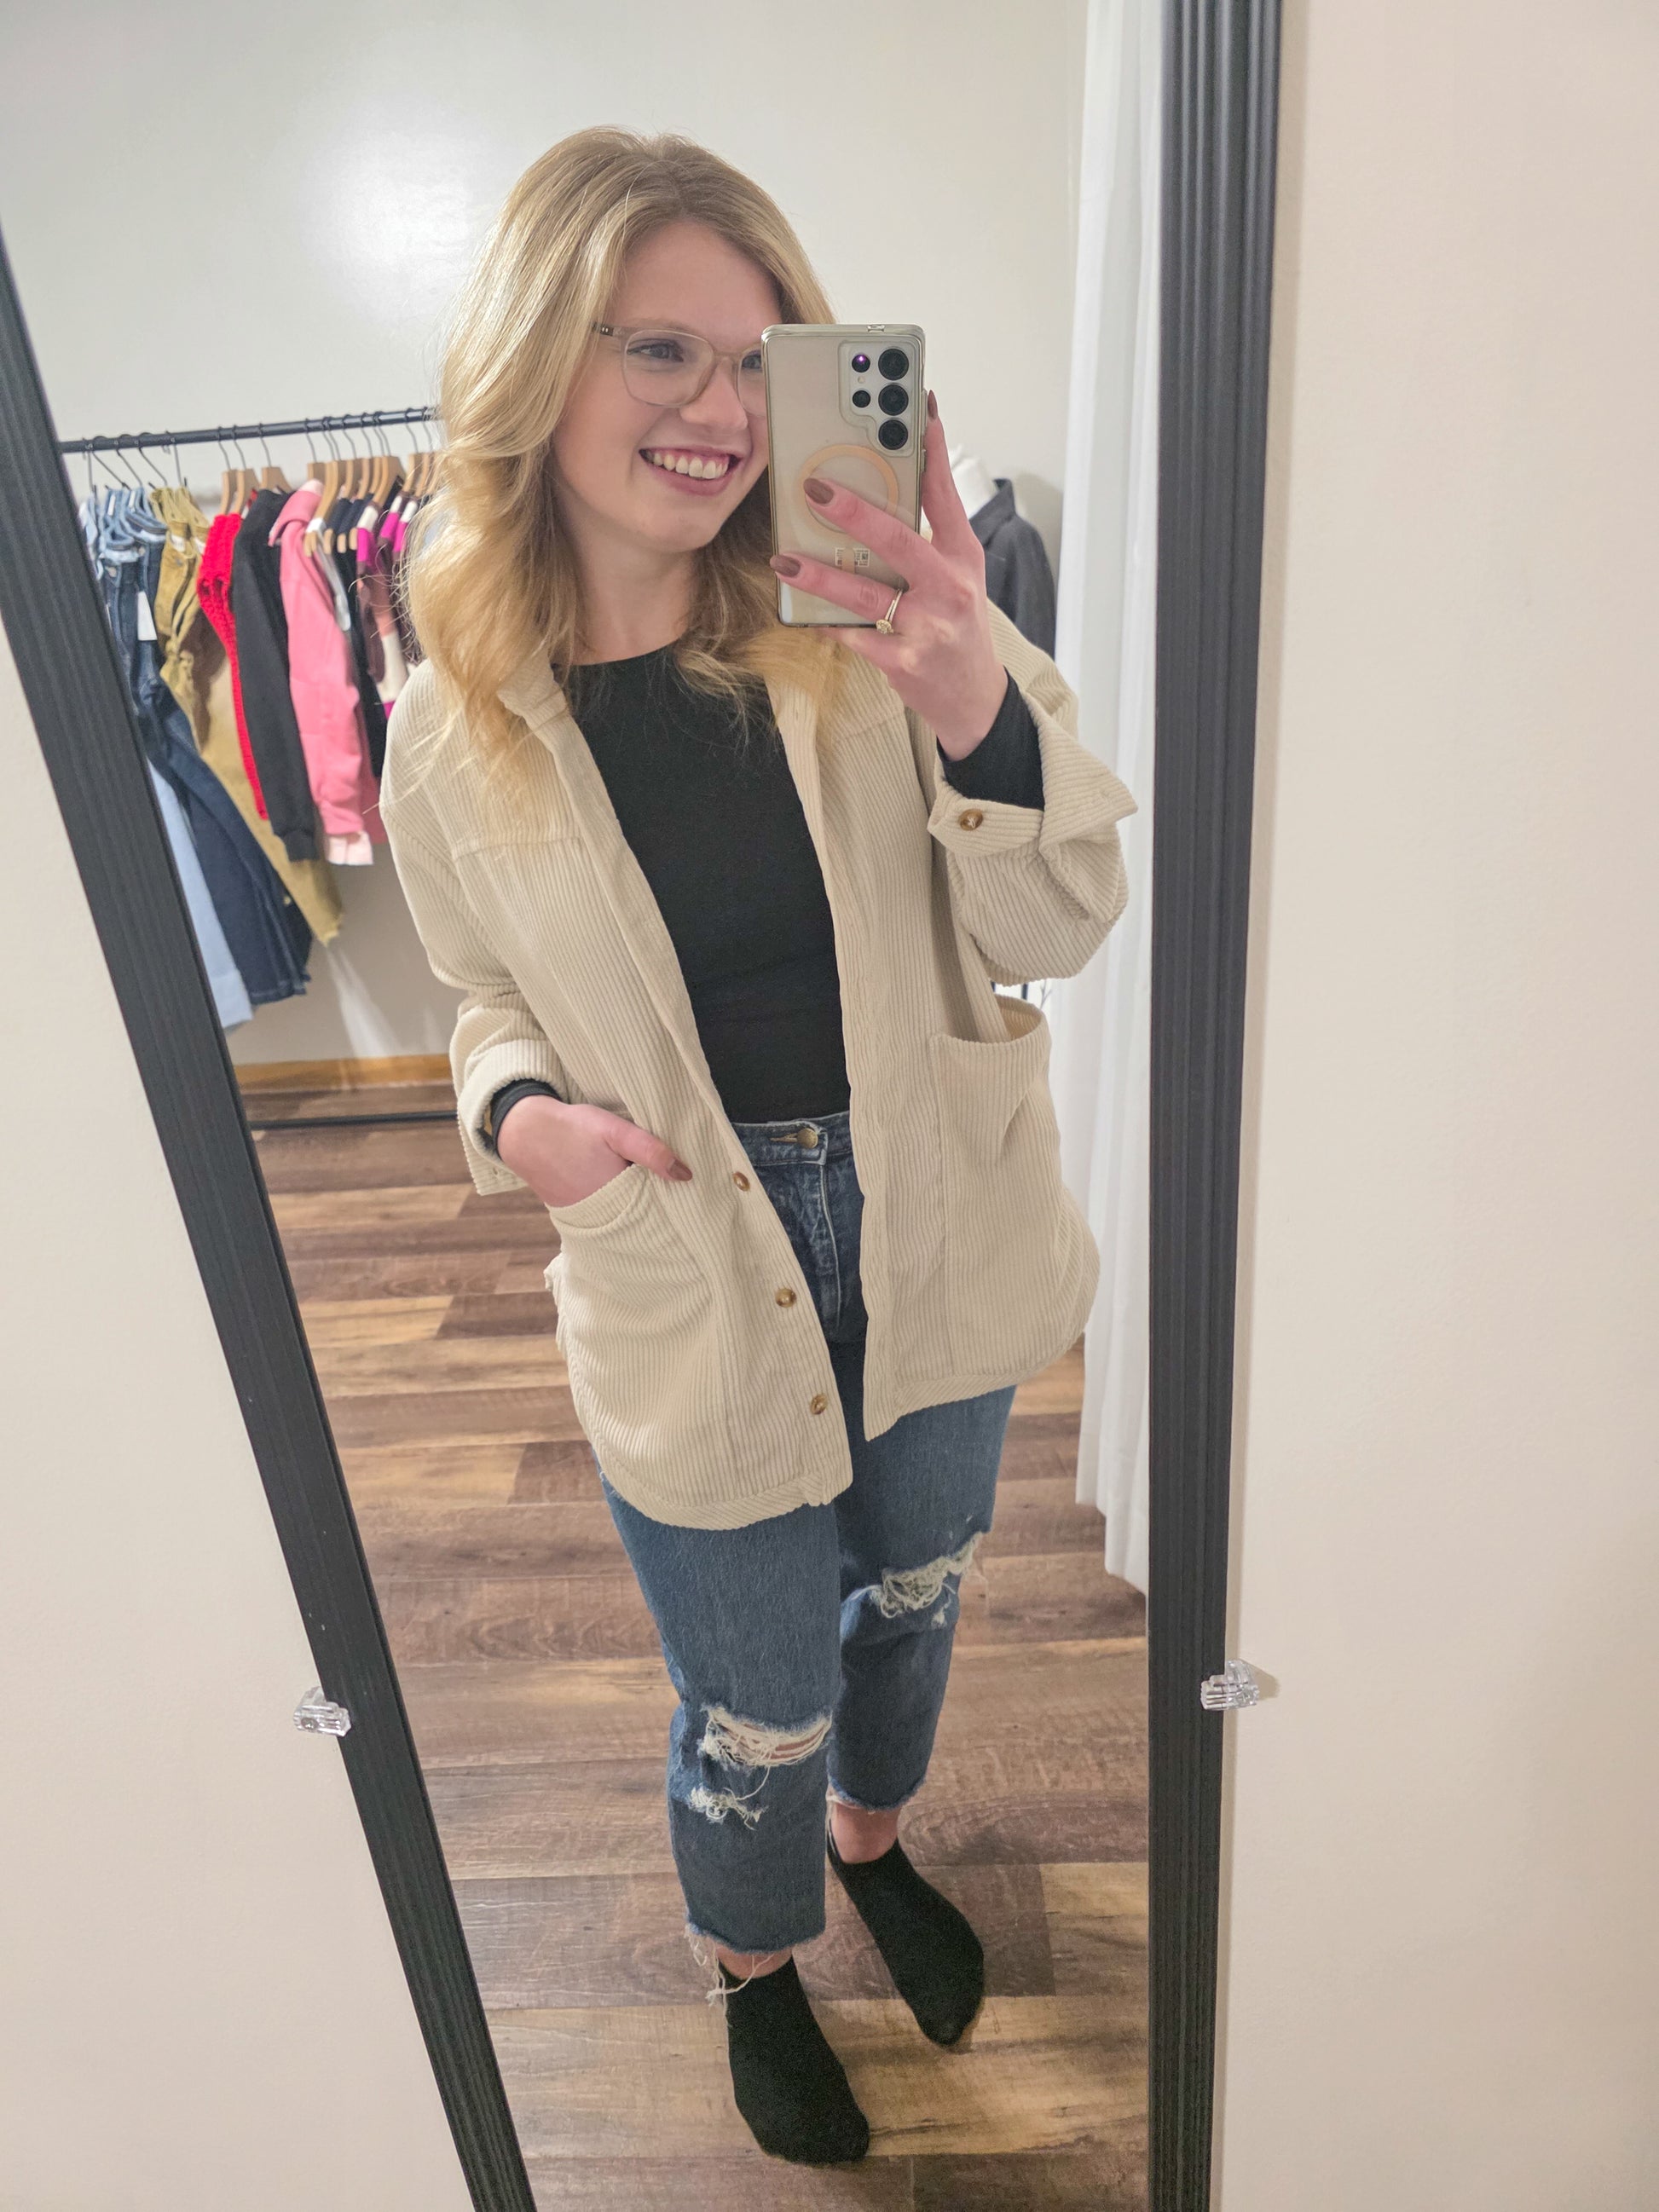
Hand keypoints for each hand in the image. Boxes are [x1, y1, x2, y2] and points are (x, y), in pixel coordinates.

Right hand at [496, 1097, 692, 1209]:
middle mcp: (601, 1216)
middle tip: (672, 1192)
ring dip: (636, 1209)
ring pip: (622, 1219)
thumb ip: (649, 1151)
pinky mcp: (572, 1215)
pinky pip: (603, 1218)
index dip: (672, 1200)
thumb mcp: (615, 1131)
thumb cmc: (574, 1128)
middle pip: (640, 1217)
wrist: (525, 1133)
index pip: (656, 1208)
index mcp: (617, 1197)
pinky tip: (622, 1195)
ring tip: (650, 1193)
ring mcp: (585, 1219)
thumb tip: (686, 1175)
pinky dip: (615, 1210)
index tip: (686, 1192)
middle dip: (656, 1207)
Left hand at [767, 390, 1008, 757]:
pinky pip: (854, 636)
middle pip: (899, 541)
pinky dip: (827, 623)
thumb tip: (881, 489)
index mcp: (962, 557)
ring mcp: (928, 627)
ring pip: (867, 593)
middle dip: (856, 512)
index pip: (945, 496)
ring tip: (785, 559)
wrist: (974, 698)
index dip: (931, 451)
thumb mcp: (958, 574)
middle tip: (815, 489)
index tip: (917, 410)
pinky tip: (802, 612)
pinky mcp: (904, 662)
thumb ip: (928, 535)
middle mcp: (950, 588)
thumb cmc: (957, 626)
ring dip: (821, 575)